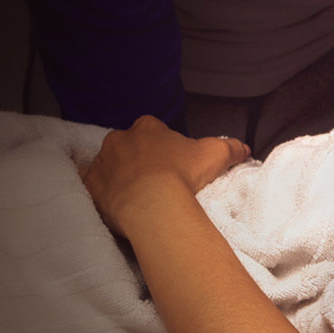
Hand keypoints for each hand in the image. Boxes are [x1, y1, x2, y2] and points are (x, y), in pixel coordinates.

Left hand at [83, 115, 249, 234]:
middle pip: (129, 146)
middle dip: (139, 159)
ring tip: (138, 196)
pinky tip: (115, 204)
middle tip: (156, 181)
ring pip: (110, 166)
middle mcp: (119, 139)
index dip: (163, 146)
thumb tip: (244, 148)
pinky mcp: (89, 186)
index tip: (173, 163)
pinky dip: (101, 192)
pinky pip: (93, 186)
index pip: (153, 130)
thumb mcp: (215, 155)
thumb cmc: (183, 175)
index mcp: (147, 128)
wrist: (153, 205)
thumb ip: (231, 148)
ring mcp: (102, 162)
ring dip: (120, 176)